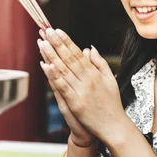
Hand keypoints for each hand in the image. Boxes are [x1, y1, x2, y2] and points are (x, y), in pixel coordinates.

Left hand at [38, 28, 125, 142]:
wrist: (114, 126)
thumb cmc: (111, 104)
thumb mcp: (110, 80)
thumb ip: (99, 63)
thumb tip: (89, 48)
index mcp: (95, 73)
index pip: (77, 53)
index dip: (66, 41)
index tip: (57, 31)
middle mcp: (88, 79)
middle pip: (69, 58)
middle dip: (56, 43)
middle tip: (46, 31)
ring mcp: (81, 91)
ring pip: (63, 70)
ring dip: (51, 55)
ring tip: (42, 43)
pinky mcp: (75, 103)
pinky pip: (62, 87)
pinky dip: (53, 76)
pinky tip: (45, 65)